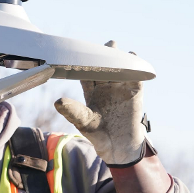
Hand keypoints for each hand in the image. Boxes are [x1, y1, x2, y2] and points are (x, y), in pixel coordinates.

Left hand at [54, 40, 151, 166]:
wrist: (119, 147)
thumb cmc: (98, 135)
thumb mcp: (84, 123)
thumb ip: (73, 112)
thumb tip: (57, 102)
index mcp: (91, 91)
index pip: (85, 73)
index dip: (82, 63)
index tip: (78, 53)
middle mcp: (105, 86)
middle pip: (103, 66)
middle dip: (102, 54)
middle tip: (100, 45)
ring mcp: (120, 88)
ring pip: (119, 68)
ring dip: (118, 57)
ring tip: (115, 48)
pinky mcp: (134, 93)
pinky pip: (136, 77)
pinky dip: (135, 68)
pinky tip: (133, 58)